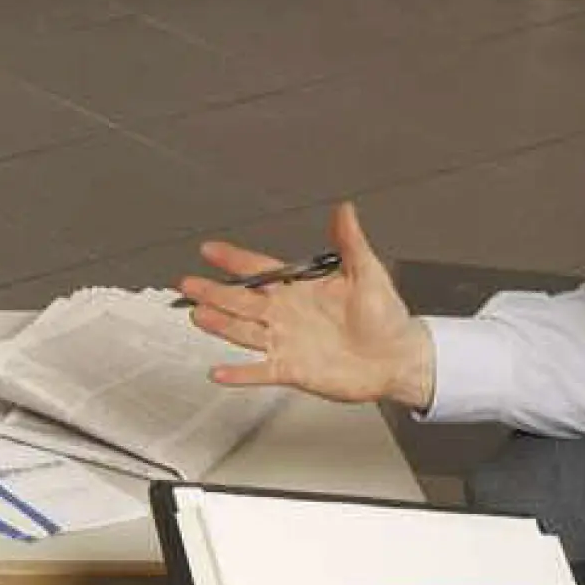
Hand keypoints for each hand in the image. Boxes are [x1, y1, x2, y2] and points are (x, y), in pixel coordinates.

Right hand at [176, 202, 437, 410]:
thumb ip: (350, 242)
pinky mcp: (291, 369)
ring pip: (243, 331)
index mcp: (299, 289)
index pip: (260, 270)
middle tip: (187, 282)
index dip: (235, 260)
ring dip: (220, 324)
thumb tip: (345, 210)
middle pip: (241, 301)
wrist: (397, 357)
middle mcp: (286, 314)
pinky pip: (260, 371)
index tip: (210, 249)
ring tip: (197, 315)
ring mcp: (285, 342)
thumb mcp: (367, 272)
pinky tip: (219, 372)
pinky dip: (239, 374)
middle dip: (214, 291)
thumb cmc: (385, 316)